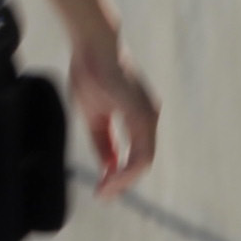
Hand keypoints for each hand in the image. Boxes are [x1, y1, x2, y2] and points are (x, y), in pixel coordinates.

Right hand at [66, 34, 159, 198]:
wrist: (92, 44)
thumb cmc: (92, 72)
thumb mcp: (95, 116)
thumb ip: (104, 141)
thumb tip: (108, 166)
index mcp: (139, 118)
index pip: (136, 155)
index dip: (120, 175)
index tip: (101, 188)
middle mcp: (149, 117)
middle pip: (142, 162)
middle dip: (122, 183)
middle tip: (103, 195)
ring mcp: (148, 115)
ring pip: (144, 160)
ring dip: (125, 180)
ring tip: (105, 191)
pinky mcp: (142, 112)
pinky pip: (141, 150)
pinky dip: (128, 168)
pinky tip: (112, 176)